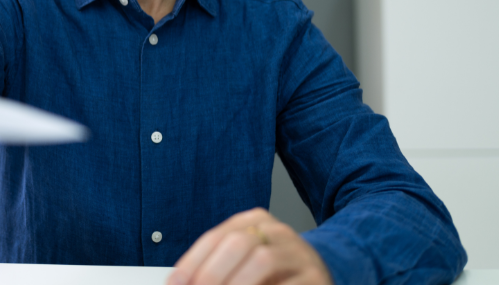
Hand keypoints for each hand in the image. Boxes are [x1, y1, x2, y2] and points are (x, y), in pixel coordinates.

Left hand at [168, 208, 332, 284]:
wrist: (322, 271)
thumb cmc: (275, 270)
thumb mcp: (245, 259)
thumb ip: (218, 266)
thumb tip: (181, 282)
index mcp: (254, 220)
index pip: (215, 237)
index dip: (191, 263)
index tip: (176, 283)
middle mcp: (277, 231)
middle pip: (237, 244)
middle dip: (212, 275)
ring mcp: (298, 254)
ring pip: (262, 261)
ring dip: (235, 284)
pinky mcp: (315, 279)